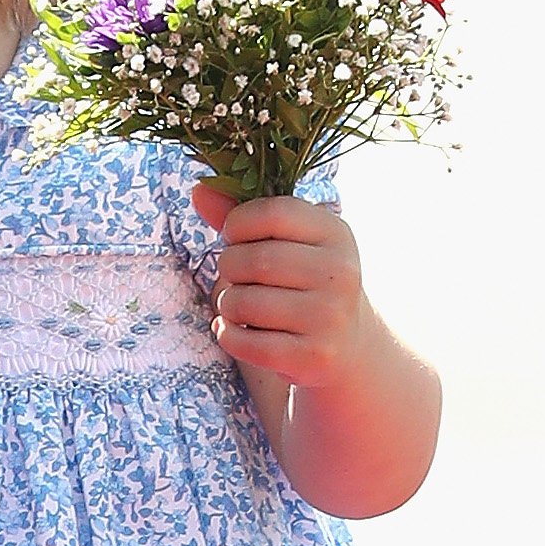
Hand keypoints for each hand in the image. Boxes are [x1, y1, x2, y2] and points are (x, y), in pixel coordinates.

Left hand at [192, 183, 366, 388]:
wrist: (346, 346)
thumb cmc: (303, 283)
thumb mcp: (286, 243)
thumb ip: (243, 216)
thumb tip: (199, 189)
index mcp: (335, 233)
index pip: (271, 213)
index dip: (238, 224)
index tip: (235, 237)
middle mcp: (340, 272)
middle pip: (251, 260)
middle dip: (228, 269)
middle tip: (238, 278)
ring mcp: (330, 316)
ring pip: (242, 302)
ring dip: (227, 305)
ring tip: (242, 307)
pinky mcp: (314, 356)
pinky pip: (243, 341)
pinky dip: (227, 335)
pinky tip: (237, 331)